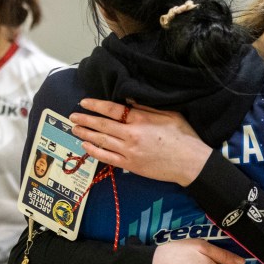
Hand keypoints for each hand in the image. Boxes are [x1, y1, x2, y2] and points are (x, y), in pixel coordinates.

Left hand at [71, 99, 212, 186]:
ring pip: (101, 141)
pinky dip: (95, 152)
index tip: (84, 103)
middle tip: (72, 117)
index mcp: (141, 119)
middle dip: (85, 120)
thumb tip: (128, 98)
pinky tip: (86, 147)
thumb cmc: (183, 136)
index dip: (96, 105)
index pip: (112, 110)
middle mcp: (131, 135)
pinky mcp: (131, 165)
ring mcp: (129, 151)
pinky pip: (107, 158)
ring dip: (86, 135)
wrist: (191, 163)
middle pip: (102, 125)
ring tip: (75, 130)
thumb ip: (146, 107)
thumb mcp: (169, 114)